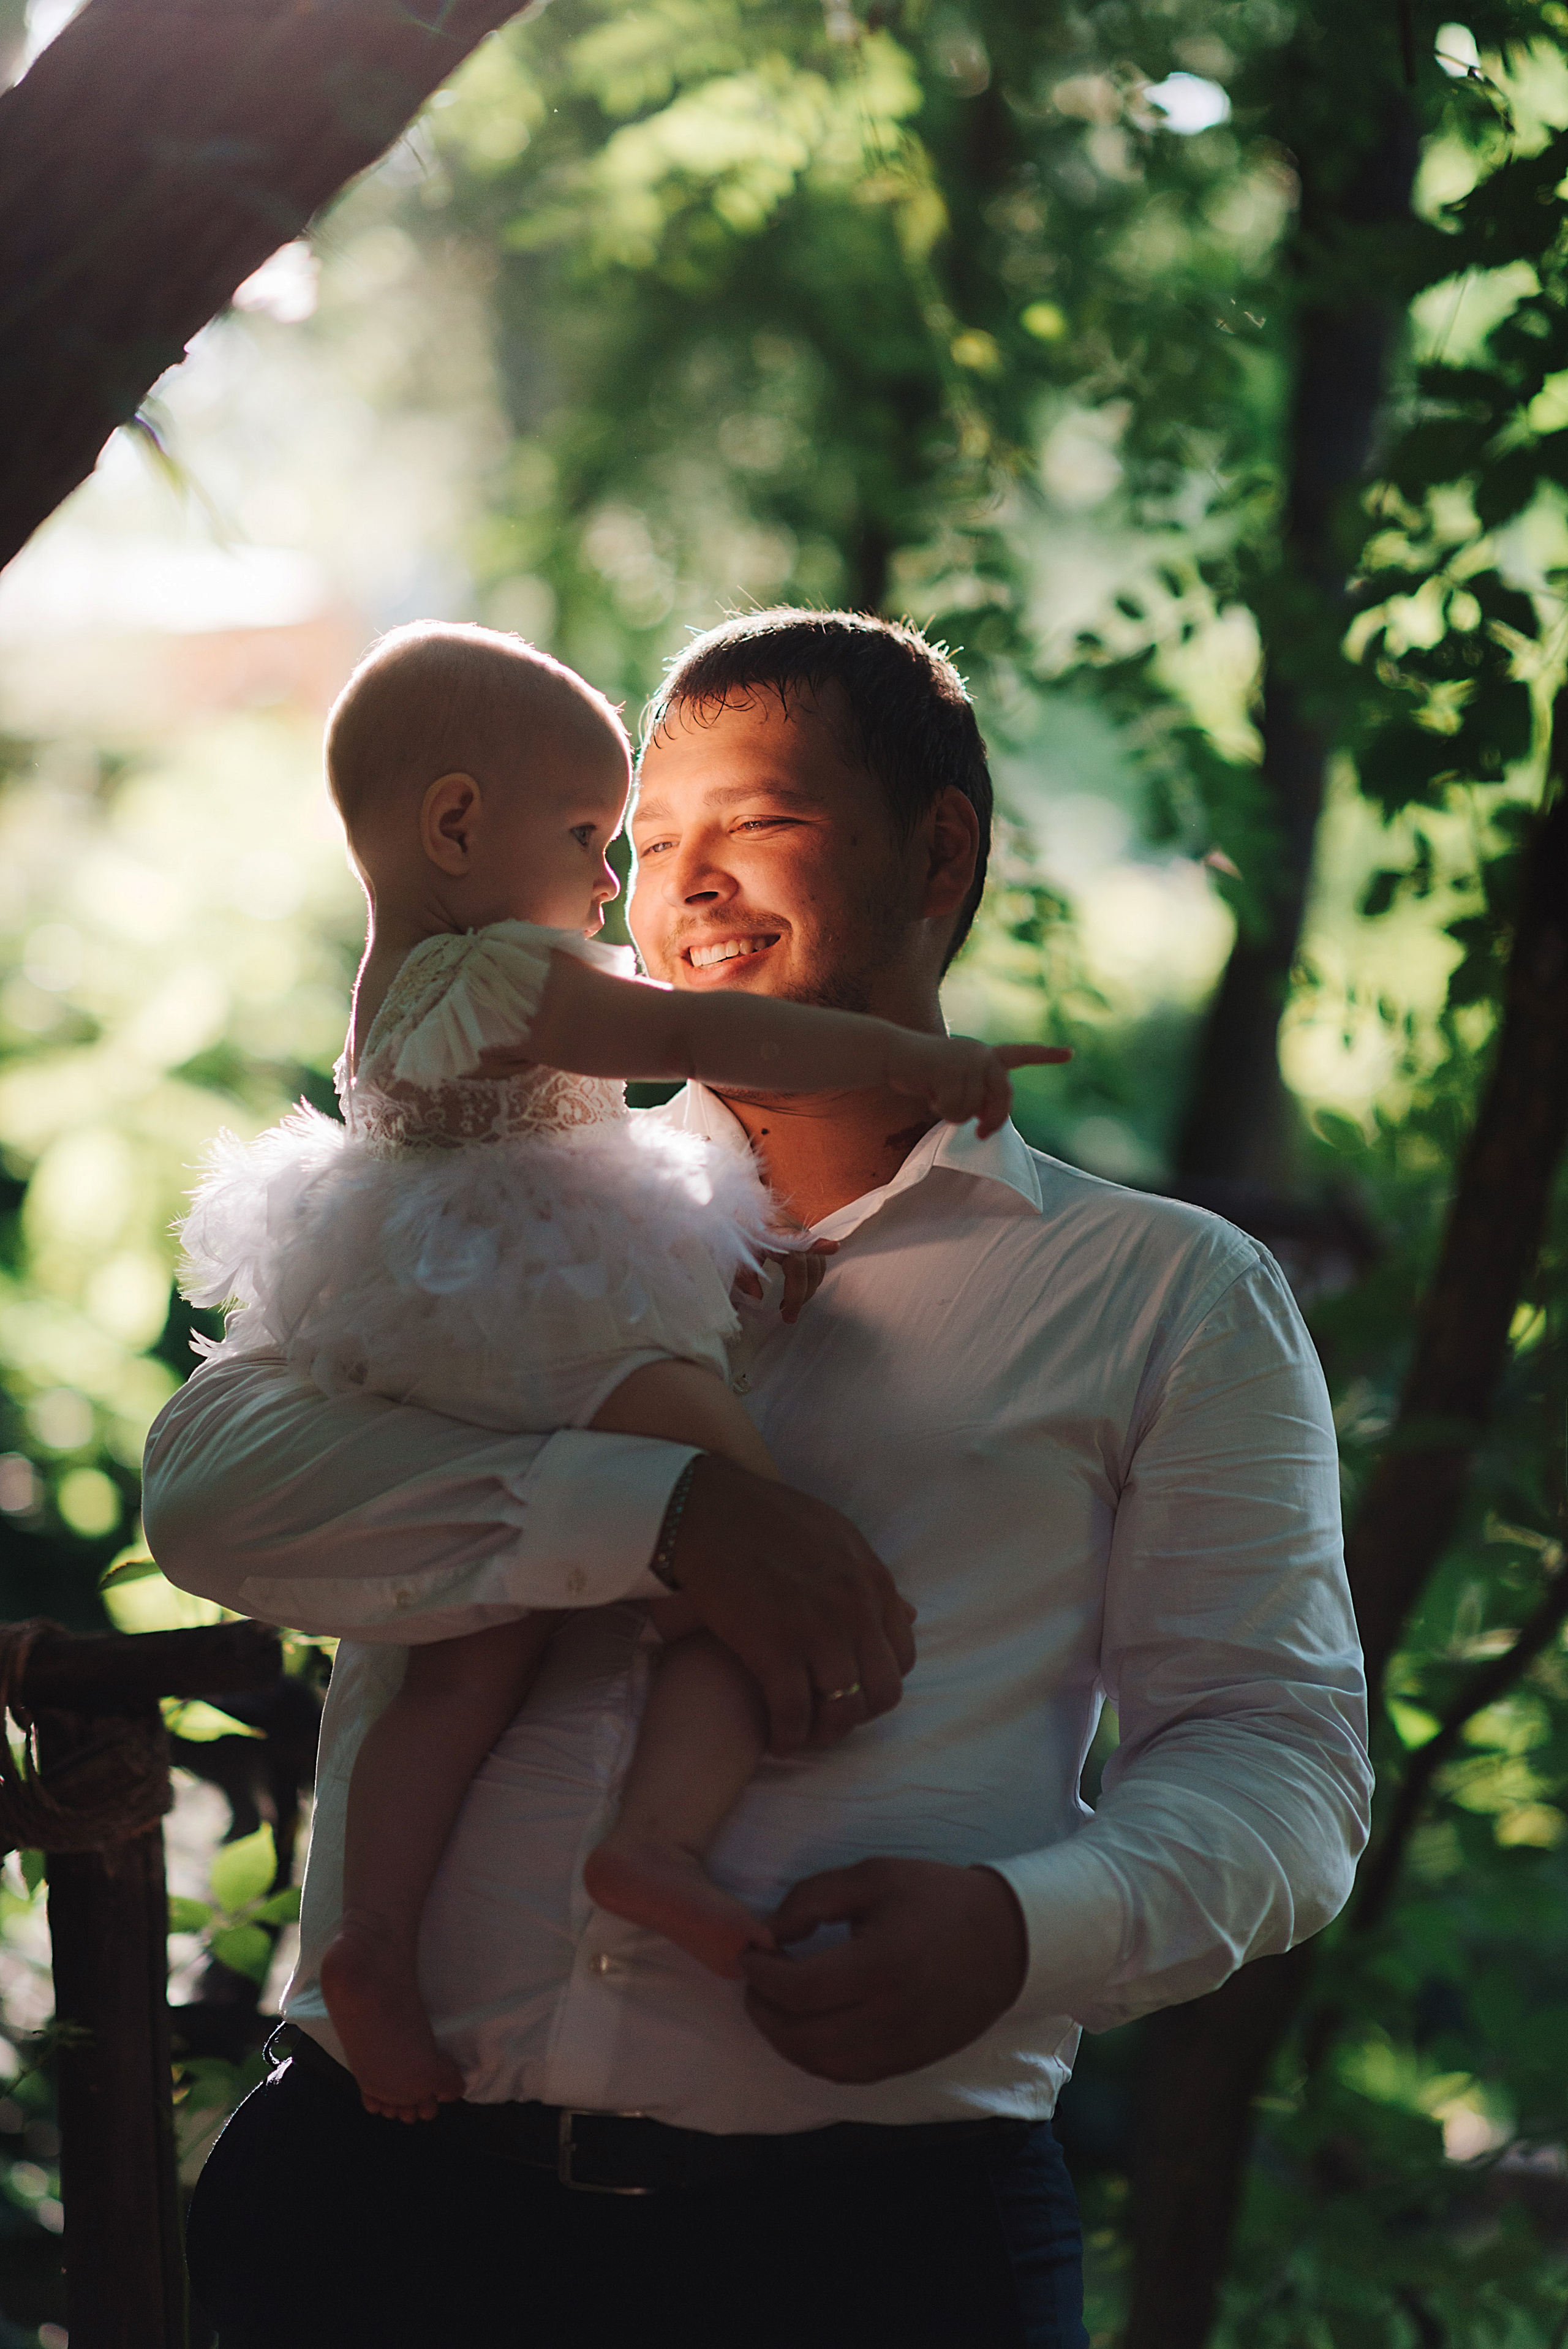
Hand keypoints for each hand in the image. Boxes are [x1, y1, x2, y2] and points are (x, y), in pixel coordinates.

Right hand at [664, 1456, 915, 1753]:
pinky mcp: (774, 1650)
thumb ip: (870, 1581)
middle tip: (828, 1717)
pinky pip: (794, 1715)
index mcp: (873, 1582)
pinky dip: (787, 1737)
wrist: (707, 1511)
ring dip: (824, 1732)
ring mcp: (817, 1632)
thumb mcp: (837, 1537)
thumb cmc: (765, 1518)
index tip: (852, 1689)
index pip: (902, 1657)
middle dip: (857, 1714)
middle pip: (882, 1693)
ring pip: (843, 1711)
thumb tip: (907, 1614)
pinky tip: (776, 1738)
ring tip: (803, 1733)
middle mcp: (855, 1610)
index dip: (877, 1683)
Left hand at [734, 1238, 837, 1323]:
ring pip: (816, 1265)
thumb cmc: (736, 1233)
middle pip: (807, 1264)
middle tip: (788, 1316)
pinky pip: (817, 1261)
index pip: (797, 1241)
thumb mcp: (734, 1255)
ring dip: (808, 1288)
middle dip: (800, 1294)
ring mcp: (800, 1232)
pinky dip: (812, 1277)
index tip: (834, 1247)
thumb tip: (758, 1298)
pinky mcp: (803, 1236)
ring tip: (790, 1306)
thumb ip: (745, 1277)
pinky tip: (798, 1290)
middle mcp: (791, 1229)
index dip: (817, 1245)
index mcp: (773, 1231)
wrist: (738, 1212)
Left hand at [740, 1859, 1028, 2081]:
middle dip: (762, 2012)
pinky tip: (809, 2026)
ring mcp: (901, 2048)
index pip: (797, 1990)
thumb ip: (813, 1898)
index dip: (759, 1974)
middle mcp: (890, 2018)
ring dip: (784, 2040)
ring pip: (820, 2066)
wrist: (1009, 1939)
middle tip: (755, 1981)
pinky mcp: (909, 2063)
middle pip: (800, 2039)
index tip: (749, 1952)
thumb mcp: (874, 1876)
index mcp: (881, 1965)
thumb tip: (769, 1933)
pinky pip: (848, 2075)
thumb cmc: (939, 1899)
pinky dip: (816, 2057)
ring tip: (776, 2004)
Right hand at [888, 1035, 1070, 1139]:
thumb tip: (989, 1120)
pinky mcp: (949, 1069)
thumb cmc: (924, 1072)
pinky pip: (955, 1109)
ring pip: (972, 1108)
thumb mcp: (957, 1081)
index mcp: (986, 1054)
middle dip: (993, 1121)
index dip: (1046, 1056)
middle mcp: (982, 1054)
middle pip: (1003, 1097)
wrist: (893, 1054)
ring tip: (936, 1096)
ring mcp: (967, 1060)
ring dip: (953, 1113)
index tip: (1070, 1054)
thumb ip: (978, 1095)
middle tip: (981, 1134)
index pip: (1022, 1054)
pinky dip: (941, 1110)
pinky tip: (928, 1094)